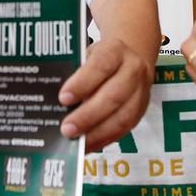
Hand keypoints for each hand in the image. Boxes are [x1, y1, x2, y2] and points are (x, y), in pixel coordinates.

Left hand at [58, 37, 154, 151]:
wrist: (130, 58)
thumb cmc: (101, 60)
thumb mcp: (87, 56)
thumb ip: (74, 74)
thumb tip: (54, 102)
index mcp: (115, 50)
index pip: (100, 65)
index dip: (82, 83)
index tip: (63, 98)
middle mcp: (132, 69)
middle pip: (113, 95)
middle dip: (88, 116)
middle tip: (67, 129)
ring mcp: (140, 91)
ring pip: (123, 117)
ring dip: (98, 133)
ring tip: (77, 142)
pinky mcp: (141, 110)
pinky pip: (125, 129)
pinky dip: (105, 139)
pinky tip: (88, 145)